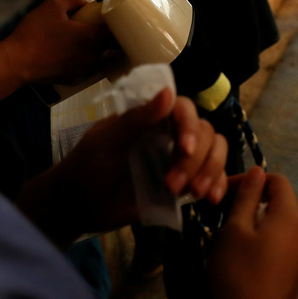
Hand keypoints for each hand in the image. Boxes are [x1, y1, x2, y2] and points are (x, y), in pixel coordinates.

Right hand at [0, 0, 111, 85]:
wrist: (16, 63)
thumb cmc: (34, 33)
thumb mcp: (52, 6)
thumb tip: (85, 1)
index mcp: (92, 37)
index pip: (117, 31)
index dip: (119, 23)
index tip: (113, 17)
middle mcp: (93, 56)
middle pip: (110, 45)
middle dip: (108, 35)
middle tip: (97, 25)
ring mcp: (84, 70)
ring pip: (99, 57)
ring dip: (96, 48)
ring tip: (83, 39)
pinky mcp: (74, 80)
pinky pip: (87, 67)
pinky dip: (84, 60)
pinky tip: (72, 53)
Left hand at [19, 91, 228, 245]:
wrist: (79, 206)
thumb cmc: (88, 167)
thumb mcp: (107, 141)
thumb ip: (137, 119)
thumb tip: (168, 93)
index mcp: (153, 118)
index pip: (185, 110)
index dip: (190, 126)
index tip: (185, 148)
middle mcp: (171, 134)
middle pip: (206, 133)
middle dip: (195, 160)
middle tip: (174, 185)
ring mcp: (180, 159)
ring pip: (215, 151)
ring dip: (209, 170)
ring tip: (192, 193)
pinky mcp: (185, 183)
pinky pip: (213, 176)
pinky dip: (218, 184)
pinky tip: (211, 199)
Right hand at [209, 168, 297, 298]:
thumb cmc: (239, 274)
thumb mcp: (235, 230)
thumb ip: (247, 197)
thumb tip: (257, 171)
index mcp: (290, 216)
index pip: (277, 180)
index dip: (251, 179)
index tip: (225, 191)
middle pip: (278, 203)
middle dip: (249, 202)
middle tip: (220, 213)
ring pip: (276, 226)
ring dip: (252, 223)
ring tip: (226, 235)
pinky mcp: (292, 274)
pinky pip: (277, 246)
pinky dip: (259, 242)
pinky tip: (240, 257)